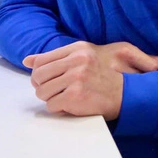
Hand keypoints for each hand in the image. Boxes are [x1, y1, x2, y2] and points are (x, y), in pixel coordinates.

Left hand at [23, 41, 157, 118]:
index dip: (41, 74)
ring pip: (42, 92)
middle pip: (38, 76)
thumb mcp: (88, 55)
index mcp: (79, 49)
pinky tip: (73, 106)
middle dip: (44, 87)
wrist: (130, 93)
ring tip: (67, 98)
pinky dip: (60, 109)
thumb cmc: (111, 75)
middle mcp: (77, 61)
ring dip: (52, 99)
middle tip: (57, 91)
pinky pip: (52, 105)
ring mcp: (76, 78)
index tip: (49, 80)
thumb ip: (57, 56)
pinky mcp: (75, 96)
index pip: (41, 61)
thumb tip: (27, 60)